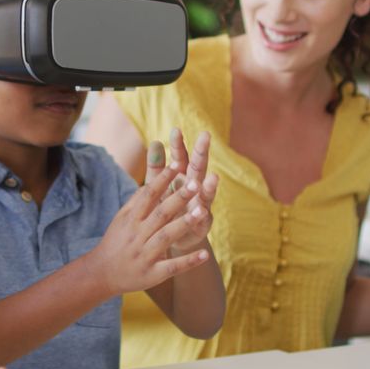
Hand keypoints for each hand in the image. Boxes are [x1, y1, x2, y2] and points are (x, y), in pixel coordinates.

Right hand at [89, 158, 210, 295]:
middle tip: (195, 183)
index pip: (148, 196)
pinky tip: (205, 254)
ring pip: (166, 237)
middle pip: (160, 214)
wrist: (101, 274)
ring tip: (202, 212)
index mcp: (131, 220)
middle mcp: (138, 235)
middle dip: (178, 198)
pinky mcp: (153, 274)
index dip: (162, 180)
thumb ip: (136, 201)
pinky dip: (189, 261)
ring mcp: (145, 255)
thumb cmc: (115, 242)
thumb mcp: (121, 219)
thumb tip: (150, 181)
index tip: (177, 165)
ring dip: (184, 224)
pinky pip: (173, 267)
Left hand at [149, 129, 218, 251]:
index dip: (178, 144)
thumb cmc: (164, 206)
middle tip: (205, 136)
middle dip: (201, 153)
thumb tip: (156, 141)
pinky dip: (202, 214)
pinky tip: (202, 210)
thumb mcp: (157, 186)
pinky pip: (203, 218)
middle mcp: (194, 187)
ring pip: (206, 193)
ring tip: (213, 177)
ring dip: (210, 186)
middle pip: (198, 168)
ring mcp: (200, 204)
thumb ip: (157, 166)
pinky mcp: (201, 224)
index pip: (181, 157)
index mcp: (181, 176)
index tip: (175, 130)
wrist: (168, 238)